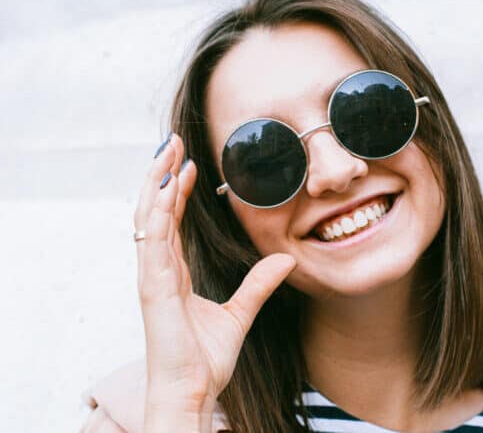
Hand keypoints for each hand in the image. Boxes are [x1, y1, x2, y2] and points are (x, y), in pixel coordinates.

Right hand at [133, 132, 296, 429]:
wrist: (192, 392)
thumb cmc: (205, 360)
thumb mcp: (239, 314)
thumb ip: (258, 286)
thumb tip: (283, 259)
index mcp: (173, 274)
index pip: (170, 220)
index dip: (175, 190)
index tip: (188, 162)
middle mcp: (158, 269)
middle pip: (154, 210)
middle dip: (162, 174)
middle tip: (173, 141)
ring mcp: (152, 277)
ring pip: (148, 218)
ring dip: (156, 181)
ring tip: (168, 150)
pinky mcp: (152, 288)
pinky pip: (152, 241)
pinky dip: (157, 211)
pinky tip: (164, 186)